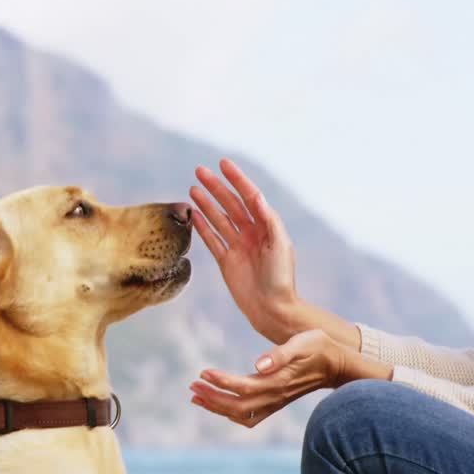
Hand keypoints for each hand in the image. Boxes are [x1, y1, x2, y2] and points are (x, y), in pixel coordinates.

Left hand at [189, 329, 392, 427]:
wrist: (337, 364)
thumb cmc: (319, 347)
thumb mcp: (303, 342)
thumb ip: (280, 354)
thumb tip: (258, 364)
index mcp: (278, 381)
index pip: (243, 386)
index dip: (221, 381)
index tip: (203, 371)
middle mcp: (274, 396)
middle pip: (236, 405)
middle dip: (211, 397)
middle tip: (191, 385)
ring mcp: (274, 402)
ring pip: (239, 413)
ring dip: (216, 406)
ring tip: (196, 394)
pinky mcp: (275, 402)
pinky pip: (247, 415)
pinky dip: (228, 411)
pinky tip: (215, 400)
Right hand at [191, 159, 297, 343]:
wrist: (272, 309)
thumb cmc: (281, 278)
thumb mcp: (280, 245)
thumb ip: (269, 220)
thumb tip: (256, 197)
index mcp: (266, 226)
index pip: (249, 196)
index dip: (237, 179)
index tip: (223, 164)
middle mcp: (251, 233)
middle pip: (230, 204)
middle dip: (216, 187)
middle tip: (200, 171)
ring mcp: (237, 246)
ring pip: (219, 218)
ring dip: (206, 203)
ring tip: (193, 188)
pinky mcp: (226, 261)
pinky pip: (212, 239)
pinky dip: (203, 226)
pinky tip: (194, 214)